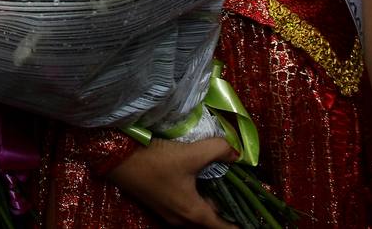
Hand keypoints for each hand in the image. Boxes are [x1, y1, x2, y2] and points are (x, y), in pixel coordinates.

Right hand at [107, 137, 237, 227]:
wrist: (117, 158)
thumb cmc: (155, 161)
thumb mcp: (190, 153)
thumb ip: (218, 150)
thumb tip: (236, 152)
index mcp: (193, 213)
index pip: (225, 228)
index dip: (241, 224)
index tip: (254, 216)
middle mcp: (181, 219)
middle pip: (211, 222)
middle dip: (226, 211)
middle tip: (238, 192)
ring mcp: (168, 213)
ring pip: (197, 215)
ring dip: (209, 204)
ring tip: (219, 183)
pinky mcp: (158, 204)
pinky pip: (185, 208)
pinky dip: (196, 199)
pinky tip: (196, 179)